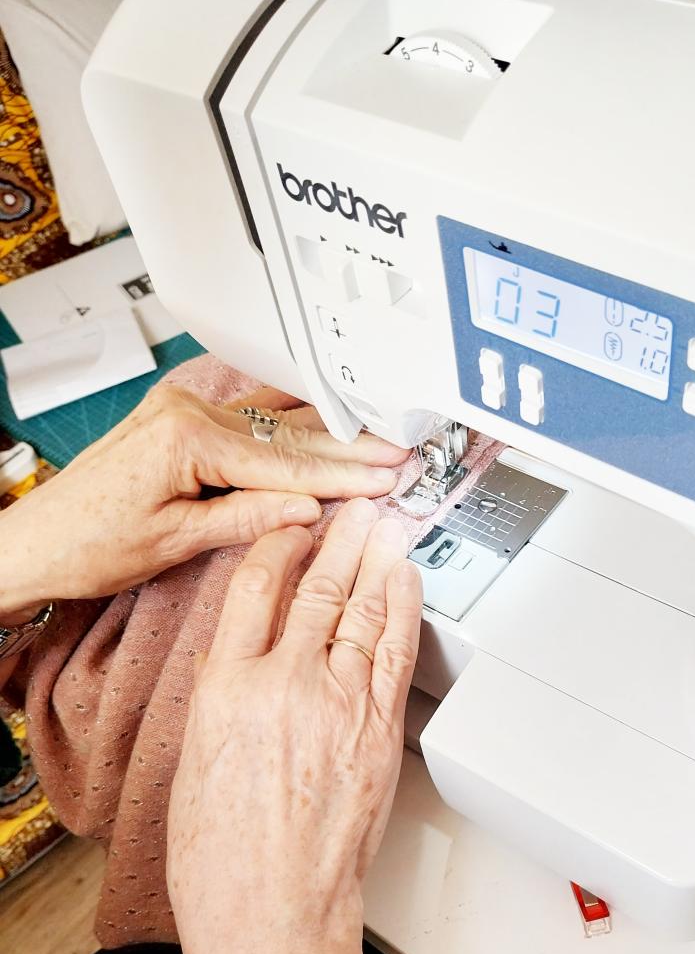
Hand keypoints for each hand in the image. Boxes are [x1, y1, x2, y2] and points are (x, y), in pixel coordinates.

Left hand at [0, 382, 407, 621]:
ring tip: (376, 439)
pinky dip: (288, 425)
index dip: (342, 476)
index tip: (385, 479)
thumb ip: (247, 518)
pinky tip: (322, 418)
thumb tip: (307, 508)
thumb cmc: (89, 543)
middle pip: (287, 435)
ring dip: (327, 434)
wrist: (36, 540)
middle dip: (348, 449)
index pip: (285, 463)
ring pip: (273, 422)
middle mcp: (186, 412)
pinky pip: (248, 418)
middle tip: (399, 453)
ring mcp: (182, 410)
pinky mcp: (179, 418)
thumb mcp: (176, 541)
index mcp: (186, 438)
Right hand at [167, 499, 422, 953]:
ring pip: (361, 611)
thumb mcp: (196, 764)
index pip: (251, 589)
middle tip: (352, 506)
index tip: (289, 526)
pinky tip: (406, 583)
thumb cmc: (224, 861)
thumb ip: (226, 702)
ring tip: (383, 526)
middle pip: (316, 590)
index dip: (276, 546)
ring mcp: (338, 705)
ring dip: (376, 560)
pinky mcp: (378, 731)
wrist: (273, 914)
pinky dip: (403, 607)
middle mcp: (282, 685)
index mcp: (223, 689)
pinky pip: (394, 651)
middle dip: (339, 540)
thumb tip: (249, 669)